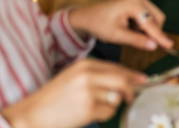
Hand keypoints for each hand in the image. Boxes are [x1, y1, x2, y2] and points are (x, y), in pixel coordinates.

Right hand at [0, 59, 145, 127]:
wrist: (31, 114)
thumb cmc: (54, 98)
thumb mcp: (74, 77)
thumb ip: (99, 75)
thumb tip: (129, 80)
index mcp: (85, 64)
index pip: (117, 68)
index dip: (132, 75)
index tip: (143, 80)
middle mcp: (88, 75)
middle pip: (123, 81)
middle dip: (130, 91)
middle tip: (130, 98)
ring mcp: (89, 91)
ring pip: (117, 98)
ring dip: (111, 106)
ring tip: (92, 108)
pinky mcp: (89, 108)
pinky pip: (109, 112)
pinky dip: (103, 116)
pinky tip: (87, 115)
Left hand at [69, 0, 172, 50]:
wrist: (87, 16)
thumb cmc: (99, 24)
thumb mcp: (116, 35)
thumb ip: (136, 40)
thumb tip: (154, 46)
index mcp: (134, 4)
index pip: (151, 24)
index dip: (160, 36)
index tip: (170, 46)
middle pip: (157, 19)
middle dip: (152, 32)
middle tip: (139, 42)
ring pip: (155, 18)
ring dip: (147, 29)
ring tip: (129, 33)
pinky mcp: (139, 3)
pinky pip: (149, 17)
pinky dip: (143, 26)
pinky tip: (130, 28)